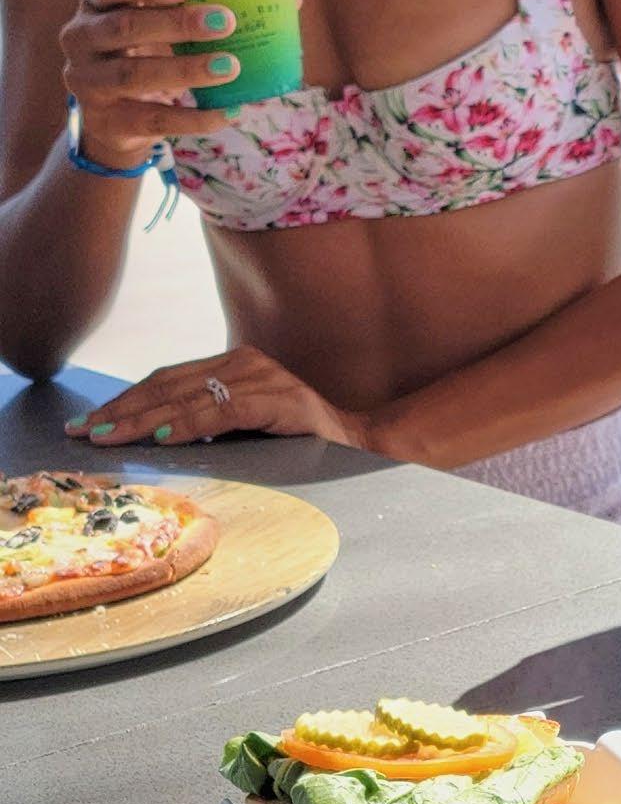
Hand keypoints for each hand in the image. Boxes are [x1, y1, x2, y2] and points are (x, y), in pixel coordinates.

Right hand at [59, 0, 242, 165]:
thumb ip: (209, 5)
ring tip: (231, 66)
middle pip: (123, 27)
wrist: (116, 119)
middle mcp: (81, 39)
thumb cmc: (149, 53)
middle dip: (176, 24)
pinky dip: (194, 117)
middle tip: (225, 22)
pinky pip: (152, 119)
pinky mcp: (107, 122)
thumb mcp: (163, 25)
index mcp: (96, 3)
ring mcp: (88, 82)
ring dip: (186, 70)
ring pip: (134, 75)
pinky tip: (229, 112)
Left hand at [66, 347, 367, 452]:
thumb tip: (148, 436)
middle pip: (167, 386)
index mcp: (232, 363)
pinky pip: (222, 412)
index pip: (165, 380)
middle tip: (83, 430)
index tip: (89, 422)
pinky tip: (160, 437)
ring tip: (108, 436)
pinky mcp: (277, 399)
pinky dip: (188, 425)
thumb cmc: (295, 439)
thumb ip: (206, 420)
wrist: (355, 442)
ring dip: (141, 420)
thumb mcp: (242, 425)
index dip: (124, 401)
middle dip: (120, 411)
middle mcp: (244, 361)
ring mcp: (262, 377)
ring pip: (187, 398)